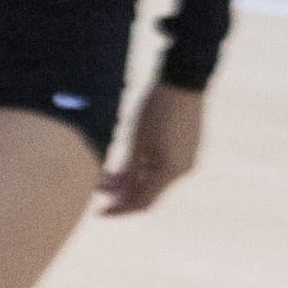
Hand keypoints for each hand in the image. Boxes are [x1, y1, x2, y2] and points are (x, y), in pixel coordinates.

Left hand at [96, 79, 202, 215]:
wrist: (183, 76)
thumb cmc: (156, 106)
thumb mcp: (136, 140)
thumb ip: (127, 171)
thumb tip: (117, 196)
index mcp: (170, 172)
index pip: (142, 202)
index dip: (119, 210)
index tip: (99, 212)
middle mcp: (182, 170)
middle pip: (148, 190)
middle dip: (123, 192)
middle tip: (99, 186)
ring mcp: (187, 158)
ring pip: (155, 177)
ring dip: (133, 177)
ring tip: (110, 169)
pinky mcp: (188, 145)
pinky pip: (164, 163)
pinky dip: (145, 165)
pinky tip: (130, 156)